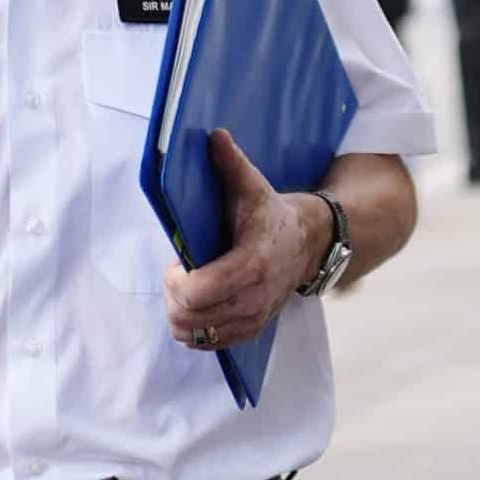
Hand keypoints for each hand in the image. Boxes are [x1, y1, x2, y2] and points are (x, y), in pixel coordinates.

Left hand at [164, 129, 322, 351]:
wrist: (307, 245)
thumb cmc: (270, 215)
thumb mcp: (252, 186)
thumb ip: (230, 162)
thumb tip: (212, 135)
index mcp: (251, 265)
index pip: (196, 293)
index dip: (175, 279)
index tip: (179, 261)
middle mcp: (252, 300)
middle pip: (186, 317)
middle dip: (173, 294)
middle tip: (180, 273)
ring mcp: (251, 321)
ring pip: (191, 335)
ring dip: (179, 312)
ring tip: (188, 287)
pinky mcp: (248, 333)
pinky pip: (204, 344)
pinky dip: (193, 327)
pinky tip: (200, 302)